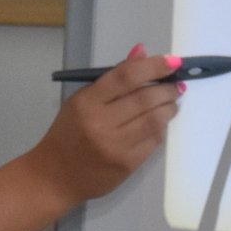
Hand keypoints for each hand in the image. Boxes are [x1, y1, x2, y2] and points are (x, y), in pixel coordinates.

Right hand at [28, 44, 181, 204]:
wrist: (55, 178)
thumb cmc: (67, 134)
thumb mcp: (80, 101)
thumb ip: (112, 78)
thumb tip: (141, 52)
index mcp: (87, 102)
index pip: (126, 77)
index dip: (153, 66)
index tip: (172, 61)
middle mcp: (101, 123)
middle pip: (145, 98)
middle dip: (167, 88)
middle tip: (175, 85)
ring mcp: (116, 146)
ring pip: (154, 120)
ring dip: (169, 107)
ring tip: (171, 102)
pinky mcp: (127, 164)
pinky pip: (153, 141)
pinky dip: (161, 128)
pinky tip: (160, 122)